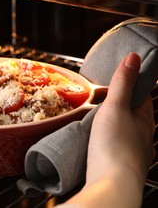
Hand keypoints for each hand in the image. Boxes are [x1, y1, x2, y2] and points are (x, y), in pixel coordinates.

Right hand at [65, 53, 154, 207]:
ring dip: (112, 123)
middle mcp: (143, 137)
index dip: (131, 85)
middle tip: (99, 98)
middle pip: (132, 114)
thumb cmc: (115, 145)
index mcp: (145, 120)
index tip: (117, 79)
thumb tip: (134, 57)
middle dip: (118, 105)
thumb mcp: (116, 107)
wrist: (111, 184)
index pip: (143, 96)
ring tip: (94, 118)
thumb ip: (123, 83)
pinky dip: (107, 139)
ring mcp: (133, 153)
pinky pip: (115, 146)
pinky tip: (97, 141)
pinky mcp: (120, 165)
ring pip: (124, 131)